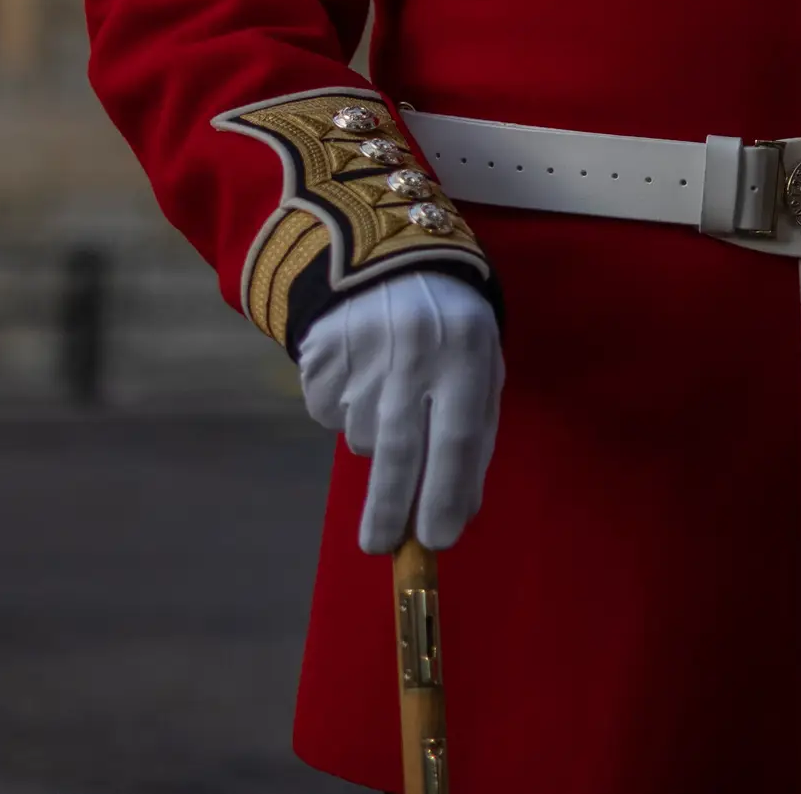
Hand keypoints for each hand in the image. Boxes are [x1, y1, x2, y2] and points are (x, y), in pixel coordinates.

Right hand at [296, 268, 502, 554]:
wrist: (384, 253)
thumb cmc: (448, 324)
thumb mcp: (479, 363)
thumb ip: (474, 434)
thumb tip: (457, 514)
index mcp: (465, 351)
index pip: (456, 438)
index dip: (445, 495)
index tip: (437, 542)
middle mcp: (413, 350)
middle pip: (399, 449)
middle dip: (390, 509)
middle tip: (383, 548)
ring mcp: (363, 349)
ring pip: (362, 434)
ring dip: (375, 439)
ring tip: (391, 397)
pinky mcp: (321, 350)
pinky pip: (329, 411)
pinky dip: (345, 413)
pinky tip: (362, 376)